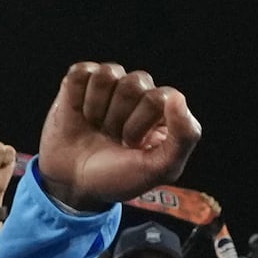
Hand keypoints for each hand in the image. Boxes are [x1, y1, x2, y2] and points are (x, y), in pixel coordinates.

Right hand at [34, 63, 201, 210]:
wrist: (73, 184)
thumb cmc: (117, 177)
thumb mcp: (159, 170)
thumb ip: (184, 137)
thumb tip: (177, 97)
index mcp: (165, 112)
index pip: (158, 98)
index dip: (139, 125)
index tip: (132, 146)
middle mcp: (141, 93)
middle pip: (133, 84)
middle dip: (117, 119)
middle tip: (112, 137)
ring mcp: (112, 85)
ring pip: (107, 75)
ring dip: (96, 108)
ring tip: (97, 126)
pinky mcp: (82, 81)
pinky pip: (81, 73)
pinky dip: (76, 97)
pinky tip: (80, 114)